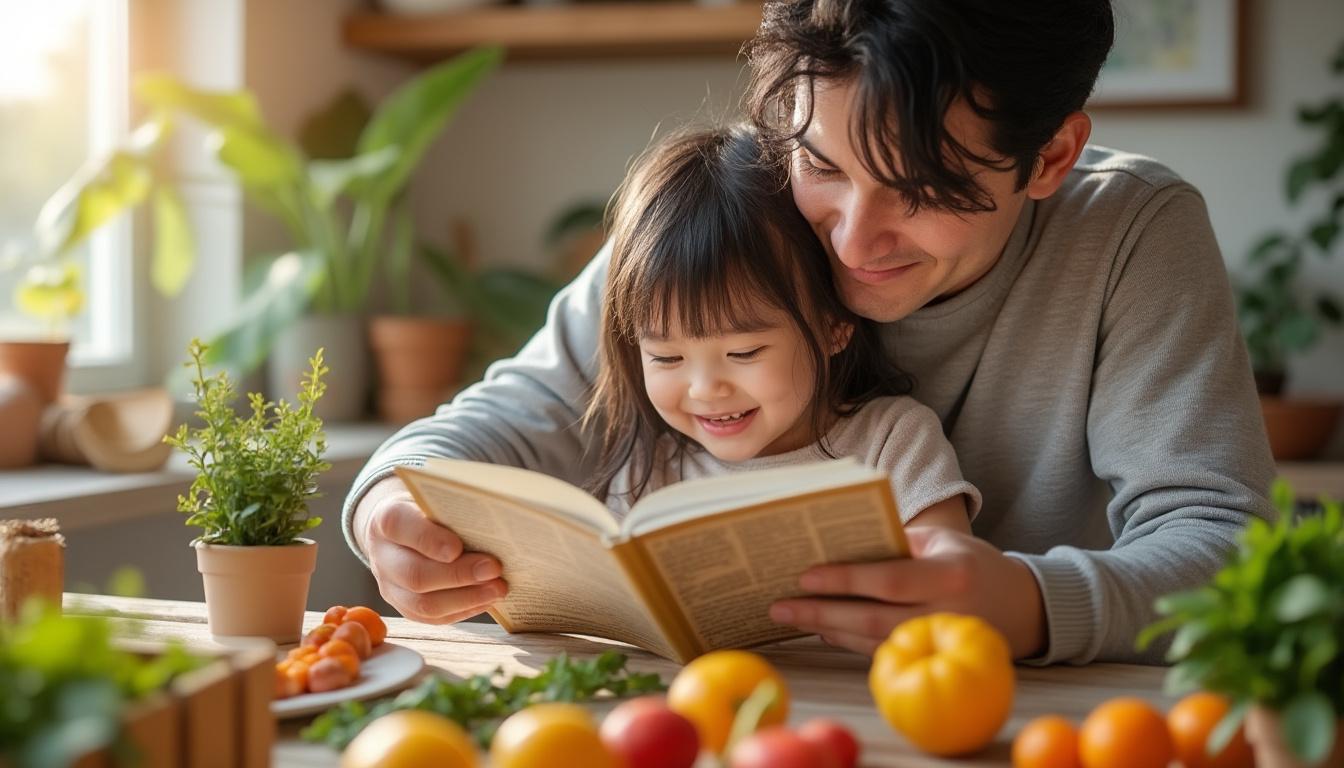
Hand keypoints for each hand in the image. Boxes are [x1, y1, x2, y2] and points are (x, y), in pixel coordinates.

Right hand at [353, 476, 507, 623]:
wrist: (402, 531)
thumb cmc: (427, 511)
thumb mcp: (434, 500)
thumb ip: (453, 509)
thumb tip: (493, 526)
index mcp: (386, 518)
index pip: (399, 526)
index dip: (428, 539)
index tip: (458, 548)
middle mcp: (382, 555)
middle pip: (414, 573)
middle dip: (459, 574)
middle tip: (494, 569)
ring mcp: (389, 586)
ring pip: (423, 604)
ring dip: (466, 598)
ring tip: (498, 588)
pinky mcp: (403, 607)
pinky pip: (432, 617)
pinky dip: (463, 610)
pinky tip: (487, 599)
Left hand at [768, 527, 1046, 658]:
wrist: (1024, 607)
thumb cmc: (973, 562)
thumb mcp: (943, 539)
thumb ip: (897, 542)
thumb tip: (840, 544)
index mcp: (951, 575)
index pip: (890, 579)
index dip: (845, 580)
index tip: (805, 575)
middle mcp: (946, 614)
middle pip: (872, 618)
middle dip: (820, 612)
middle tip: (779, 606)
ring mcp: (940, 642)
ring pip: (872, 641)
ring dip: (827, 628)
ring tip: (790, 616)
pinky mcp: (932, 658)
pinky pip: (881, 652)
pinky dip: (847, 641)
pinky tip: (821, 627)